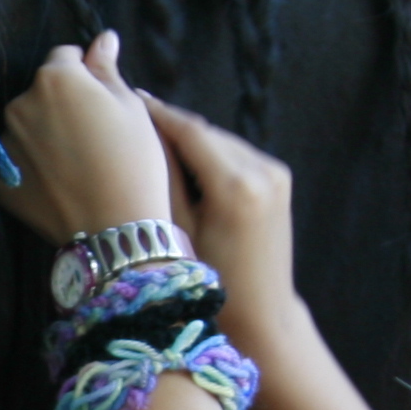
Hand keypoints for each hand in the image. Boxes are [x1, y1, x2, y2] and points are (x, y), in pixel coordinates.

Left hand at [0, 30, 172, 244]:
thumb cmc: (133, 162)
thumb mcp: (131, 107)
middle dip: (62, 103)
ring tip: (78, 161)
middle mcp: (21, 104)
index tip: (102, 101)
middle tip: (94, 134)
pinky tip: (61, 181)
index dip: (86, 75)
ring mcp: (6, 143)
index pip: (65, 58)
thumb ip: (106, 69)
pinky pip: (17, 160)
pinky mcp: (0, 179)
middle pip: (42, 92)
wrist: (115, 228)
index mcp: (54, 78)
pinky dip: (34, 165)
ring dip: (45, 133)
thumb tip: (102, 39)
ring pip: (28, 126)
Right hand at [140, 96, 300, 332]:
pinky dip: (212, 154)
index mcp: (237, 186)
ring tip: (155, 140)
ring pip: (222, 141)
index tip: (130, 98)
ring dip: (192, 139)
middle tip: (134, 118)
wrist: (262, 311)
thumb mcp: (180, 228)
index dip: (160, 113)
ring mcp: (276, 173)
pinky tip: (186, 161)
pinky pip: (237, 155)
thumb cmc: (211, 279)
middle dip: (173, 126)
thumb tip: (147, 133)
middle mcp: (263, 171)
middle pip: (208, 133)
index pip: (192, 132)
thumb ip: (166, 177)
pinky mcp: (280, 178)